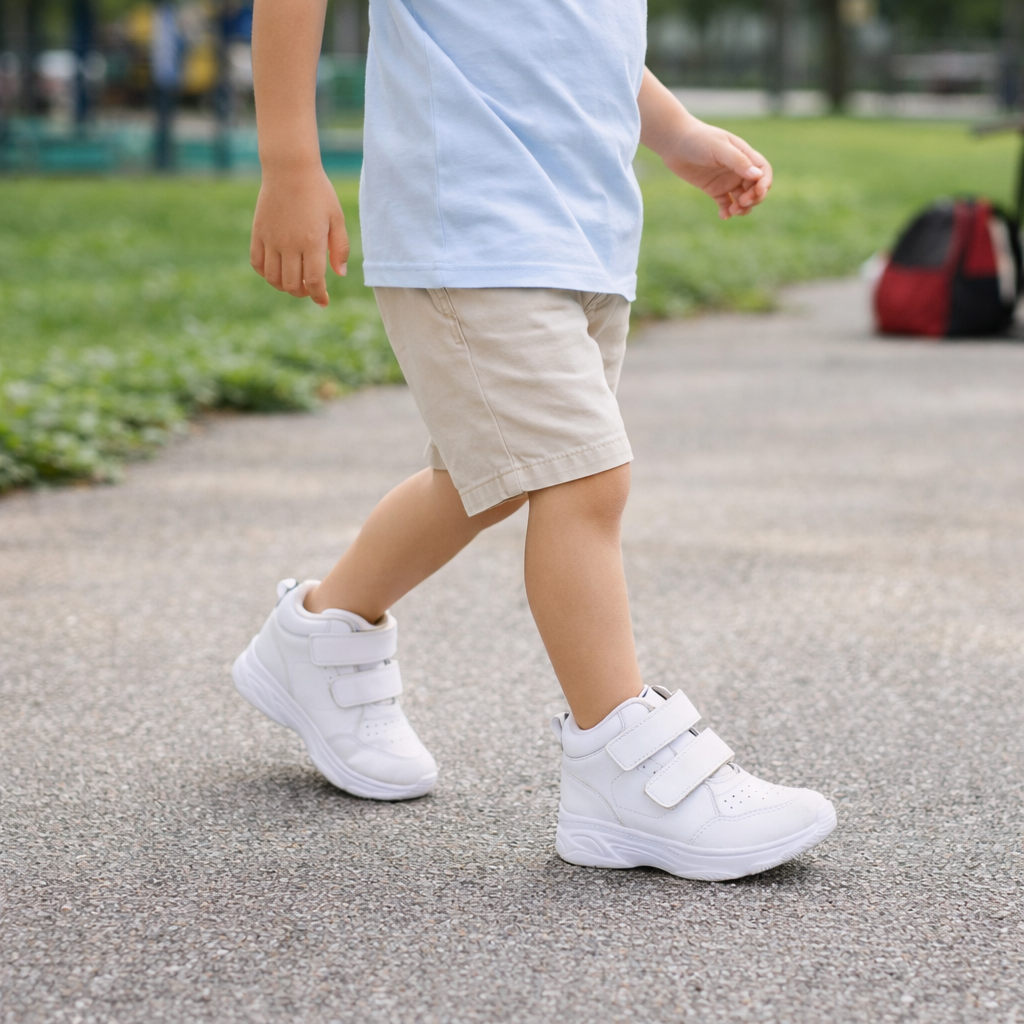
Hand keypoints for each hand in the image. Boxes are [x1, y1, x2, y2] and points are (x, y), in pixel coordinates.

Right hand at [250, 163, 348, 306]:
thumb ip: (340, 248)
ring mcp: (271, 239)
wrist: (289, 169)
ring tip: (294, 281)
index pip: (314, 282)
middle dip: (303, 292)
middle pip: (292, 285)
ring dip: (284, 286)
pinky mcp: (258, 233)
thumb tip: (339, 274)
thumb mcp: (337, 218)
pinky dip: (266, 274)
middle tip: (310, 288)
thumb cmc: (318, 193)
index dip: (319, 296)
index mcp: (312, 242)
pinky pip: (257, 263)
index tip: (323, 301)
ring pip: (273, 278)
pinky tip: (276, 271)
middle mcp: (289, 244)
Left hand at [661, 119, 772, 220]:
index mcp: (744, 155)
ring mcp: (727, 180)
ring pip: (742, 199)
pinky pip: (726, 204)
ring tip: (733, 211)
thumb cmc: (698, 139)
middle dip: (753, 198)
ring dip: (742, 208)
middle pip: (755, 188)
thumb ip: (738, 162)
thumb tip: (757, 175)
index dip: (764, 183)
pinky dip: (727, 212)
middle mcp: (738, 169)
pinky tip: (723, 216)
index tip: (758, 192)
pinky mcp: (714, 190)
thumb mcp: (719, 148)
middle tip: (741, 203)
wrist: (674, 142)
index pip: (763, 171)